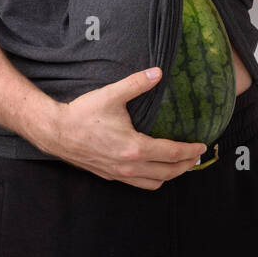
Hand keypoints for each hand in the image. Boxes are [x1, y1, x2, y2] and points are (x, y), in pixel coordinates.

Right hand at [45, 67, 206, 188]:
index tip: (202, 145)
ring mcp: (119, 174)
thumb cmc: (82, 114)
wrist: (55, 132)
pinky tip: (154, 167)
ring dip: (170, 175)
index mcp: (134, 147)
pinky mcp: (109, 176)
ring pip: (154, 183)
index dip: (190, 150)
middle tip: (196, 156)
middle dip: (186, 165)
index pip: (172, 153)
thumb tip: (158, 72)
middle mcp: (129, 166)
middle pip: (168, 173)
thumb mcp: (111, 95)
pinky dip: (152, 178)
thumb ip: (137, 83)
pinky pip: (138, 184)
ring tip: (179, 164)